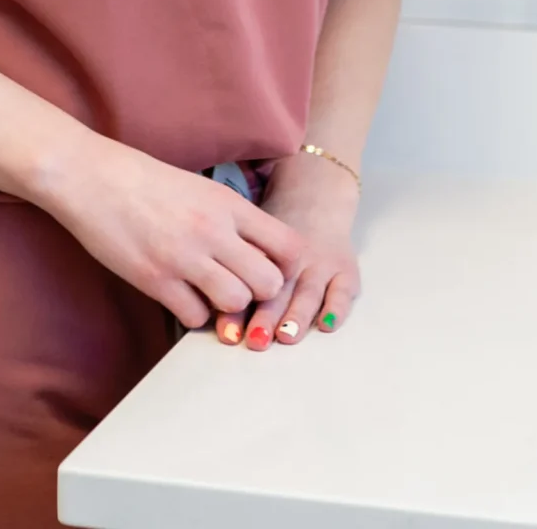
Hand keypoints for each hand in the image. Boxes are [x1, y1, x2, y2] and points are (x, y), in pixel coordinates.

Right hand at [45, 137, 304, 330]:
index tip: (270, 269)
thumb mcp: (200, 188)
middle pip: (269, 283)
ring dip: (226, 306)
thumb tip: (259, 253)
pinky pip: (195, 317)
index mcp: (228, 204)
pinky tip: (181, 296)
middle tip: (240, 287)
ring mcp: (184, 257)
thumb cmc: (145, 180)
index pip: (289, 246)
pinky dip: (193, 314)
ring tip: (210, 293)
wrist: (92, 177)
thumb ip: (231, 219)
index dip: (287, 267)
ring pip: (235, 303)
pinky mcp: (155, 280)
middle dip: (259, 293)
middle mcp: (213, 230)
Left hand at [217, 152, 360, 349]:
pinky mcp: (345, 268)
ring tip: (285, 336)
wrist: (314, 194)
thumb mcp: (242, 231)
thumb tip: (191, 296)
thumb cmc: (268, 229)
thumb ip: (223, 259)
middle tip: (254, 341)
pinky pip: (344, 289)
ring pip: (308, 290)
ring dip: (297, 314)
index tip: (226, 332)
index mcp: (263, 246)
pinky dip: (337, 307)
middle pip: (278, 287)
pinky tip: (327, 324)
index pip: (248, 276)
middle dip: (266, 316)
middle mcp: (292, 256)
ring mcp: (321, 261)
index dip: (237, 305)